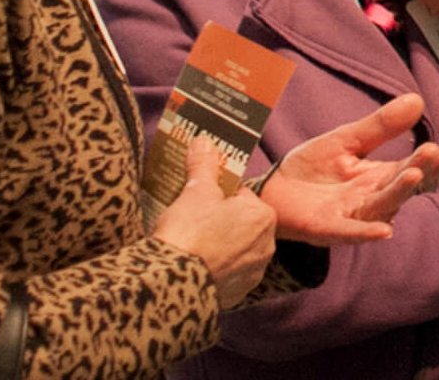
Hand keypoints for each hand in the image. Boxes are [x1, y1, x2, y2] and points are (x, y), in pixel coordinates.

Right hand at [153, 135, 276, 309]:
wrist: (172, 286)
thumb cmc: (190, 233)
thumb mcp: (197, 190)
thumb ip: (204, 164)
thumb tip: (204, 142)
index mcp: (264, 216)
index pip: (240, 194)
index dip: (217, 192)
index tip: (199, 194)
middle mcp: (266, 246)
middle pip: (239, 221)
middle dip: (218, 218)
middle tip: (191, 216)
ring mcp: (252, 273)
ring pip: (233, 248)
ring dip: (216, 244)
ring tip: (190, 241)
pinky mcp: (236, 295)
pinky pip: (226, 272)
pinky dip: (212, 266)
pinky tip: (193, 262)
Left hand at [260, 93, 438, 244]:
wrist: (272, 191)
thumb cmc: (313, 168)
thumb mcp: (348, 139)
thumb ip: (381, 126)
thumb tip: (417, 100)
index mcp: (378, 176)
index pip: (412, 166)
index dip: (434, 160)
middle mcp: (371, 198)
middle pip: (401, 185)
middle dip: (421, 170)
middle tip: (438, 153)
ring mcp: (352, 216)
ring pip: (382, 206)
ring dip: (398, 193)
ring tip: (413, 174)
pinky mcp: (328, 229)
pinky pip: (351, 233)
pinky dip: (367, 232)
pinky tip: (385, 230)